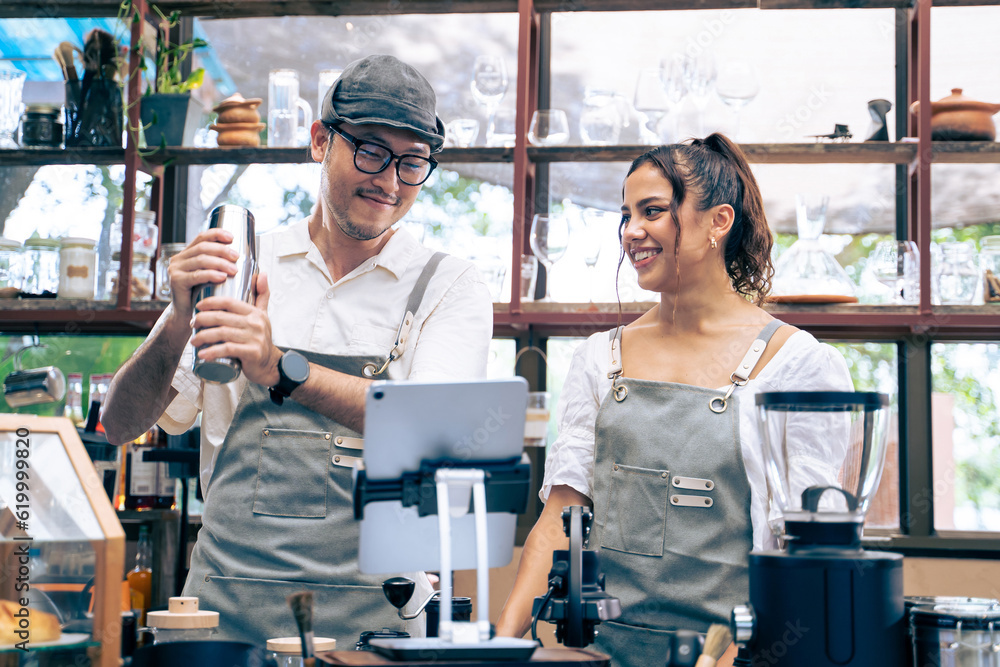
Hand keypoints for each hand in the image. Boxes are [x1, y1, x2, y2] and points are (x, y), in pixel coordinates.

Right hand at [166, 228, 239, 323]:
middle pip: (203, 247)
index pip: (202, 237)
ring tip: (234, 270)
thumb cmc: (202, 295)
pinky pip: (196, 276)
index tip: (232, 238)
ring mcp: (175, 269)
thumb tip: (241, 256)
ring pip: (201, 260)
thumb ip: (218, 265)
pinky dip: (211, 275)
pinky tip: (222, 277)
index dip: (217, 234)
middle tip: (237, 257)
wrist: (187, 316)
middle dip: (222, 250)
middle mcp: (179, 259)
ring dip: (220, 263)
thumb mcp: (210, 276)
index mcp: (187, 254)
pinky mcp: (176, 282)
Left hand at [190, 272, 281, 387]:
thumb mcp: (263, 315)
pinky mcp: (252, 353)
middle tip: (192, 324)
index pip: (229, 302)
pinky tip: (202, 354)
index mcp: (255, 312)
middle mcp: (255, 323)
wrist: (270, 365)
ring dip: (203, 336)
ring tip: (193, 340)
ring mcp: (254, 338)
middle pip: (222, 317)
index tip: (197, 306)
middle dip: (202, 319)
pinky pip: (228, 349)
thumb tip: (261, 273)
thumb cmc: (260, 340)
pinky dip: (213, 351)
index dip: (211, 302)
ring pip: (222, 333)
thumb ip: (262, 295)